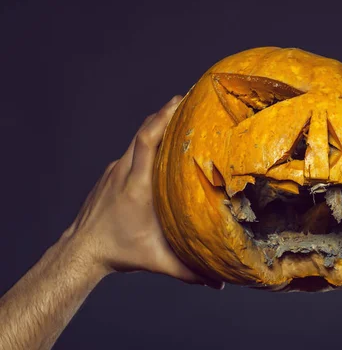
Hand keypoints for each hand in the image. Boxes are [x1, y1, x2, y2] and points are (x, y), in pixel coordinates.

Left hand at [62, 96, 222, 288]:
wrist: (81, 249)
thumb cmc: (120, 251)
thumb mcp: (157, 261)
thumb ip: (189, 271)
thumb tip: (220, 281)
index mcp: (137, 187)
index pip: (146, 142)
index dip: (161, 119)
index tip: (179, 102)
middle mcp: (124, 172)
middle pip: (143, 131)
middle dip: (165, 112)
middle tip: (188, 98)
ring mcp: (114, 170)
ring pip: (136, 138)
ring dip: (156, 124)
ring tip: (179, 115)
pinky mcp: (111, 174)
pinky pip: (131, 149)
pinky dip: (147, 139)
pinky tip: (161, 143)